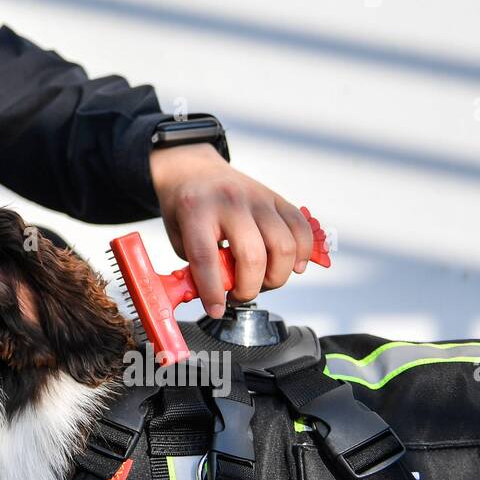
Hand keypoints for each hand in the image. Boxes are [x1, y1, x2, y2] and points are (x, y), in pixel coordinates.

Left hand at [149, 143, 313, 318]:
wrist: (195, 170)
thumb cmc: (185, 206)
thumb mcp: (177, 235)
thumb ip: (196, 265)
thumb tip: (217, 298)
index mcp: (196, 209)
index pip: (206, 256)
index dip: (212, 290)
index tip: (215, 309)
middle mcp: (230, 201)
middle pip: (252, 256)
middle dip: (249, 289)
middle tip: (238, 295)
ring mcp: (258, 198)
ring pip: (284, 247)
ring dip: (277, 277)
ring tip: (261, 282)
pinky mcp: (278, 199)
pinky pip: (302, 230)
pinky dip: (302, 255)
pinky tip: (292, 267)